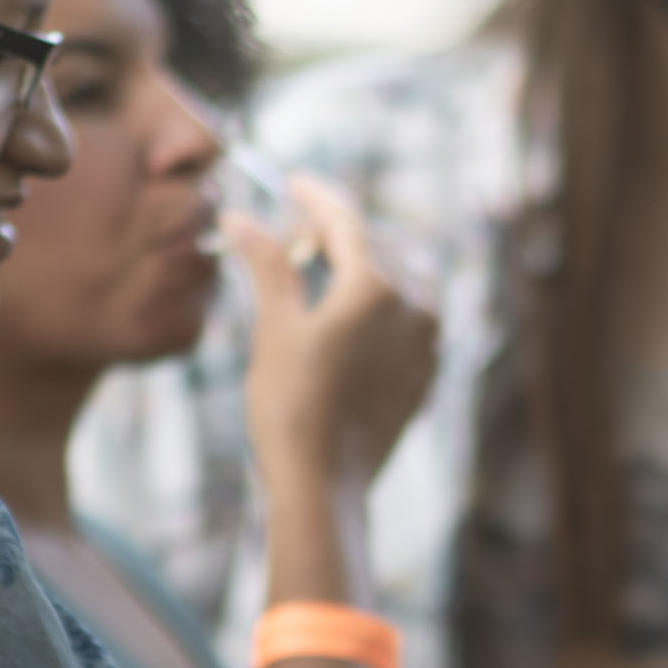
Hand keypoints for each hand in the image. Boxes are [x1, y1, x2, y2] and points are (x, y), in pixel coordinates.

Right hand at [232, 172, 437, 503]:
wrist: (324, 486)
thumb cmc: (291, 409)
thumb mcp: (275, 329)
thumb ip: (268, 265)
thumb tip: (240, 217)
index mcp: (376, 287)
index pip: (348, 222)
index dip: (317, 198)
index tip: (294, 182)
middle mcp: (415, 308)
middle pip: (381, 244)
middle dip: (342, 231)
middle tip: (298, 231)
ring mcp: (427, 343)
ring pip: (408, 276)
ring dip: (371, 261)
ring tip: (327, 268)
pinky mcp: (426, 374)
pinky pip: (416, 315)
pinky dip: (388, 297)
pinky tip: (355, 310)